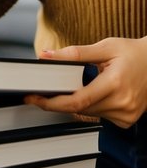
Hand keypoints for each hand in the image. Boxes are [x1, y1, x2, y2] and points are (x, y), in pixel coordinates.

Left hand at [25, 36, 146, 127]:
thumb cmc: (133, 53)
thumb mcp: (105, 47)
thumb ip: (75, 53)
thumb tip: (47, 55)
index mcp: (115, 83)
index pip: (78, 100)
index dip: (52, 102)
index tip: (34, 98)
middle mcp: (122, 102)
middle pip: (80, 108)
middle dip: (61, 99)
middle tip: (46, 89)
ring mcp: (126, 114)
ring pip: (89, 113)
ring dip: (79, 101)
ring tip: (88, 82)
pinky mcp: (127, 120)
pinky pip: (100, 116)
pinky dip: (93, 106)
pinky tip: (100, 92)